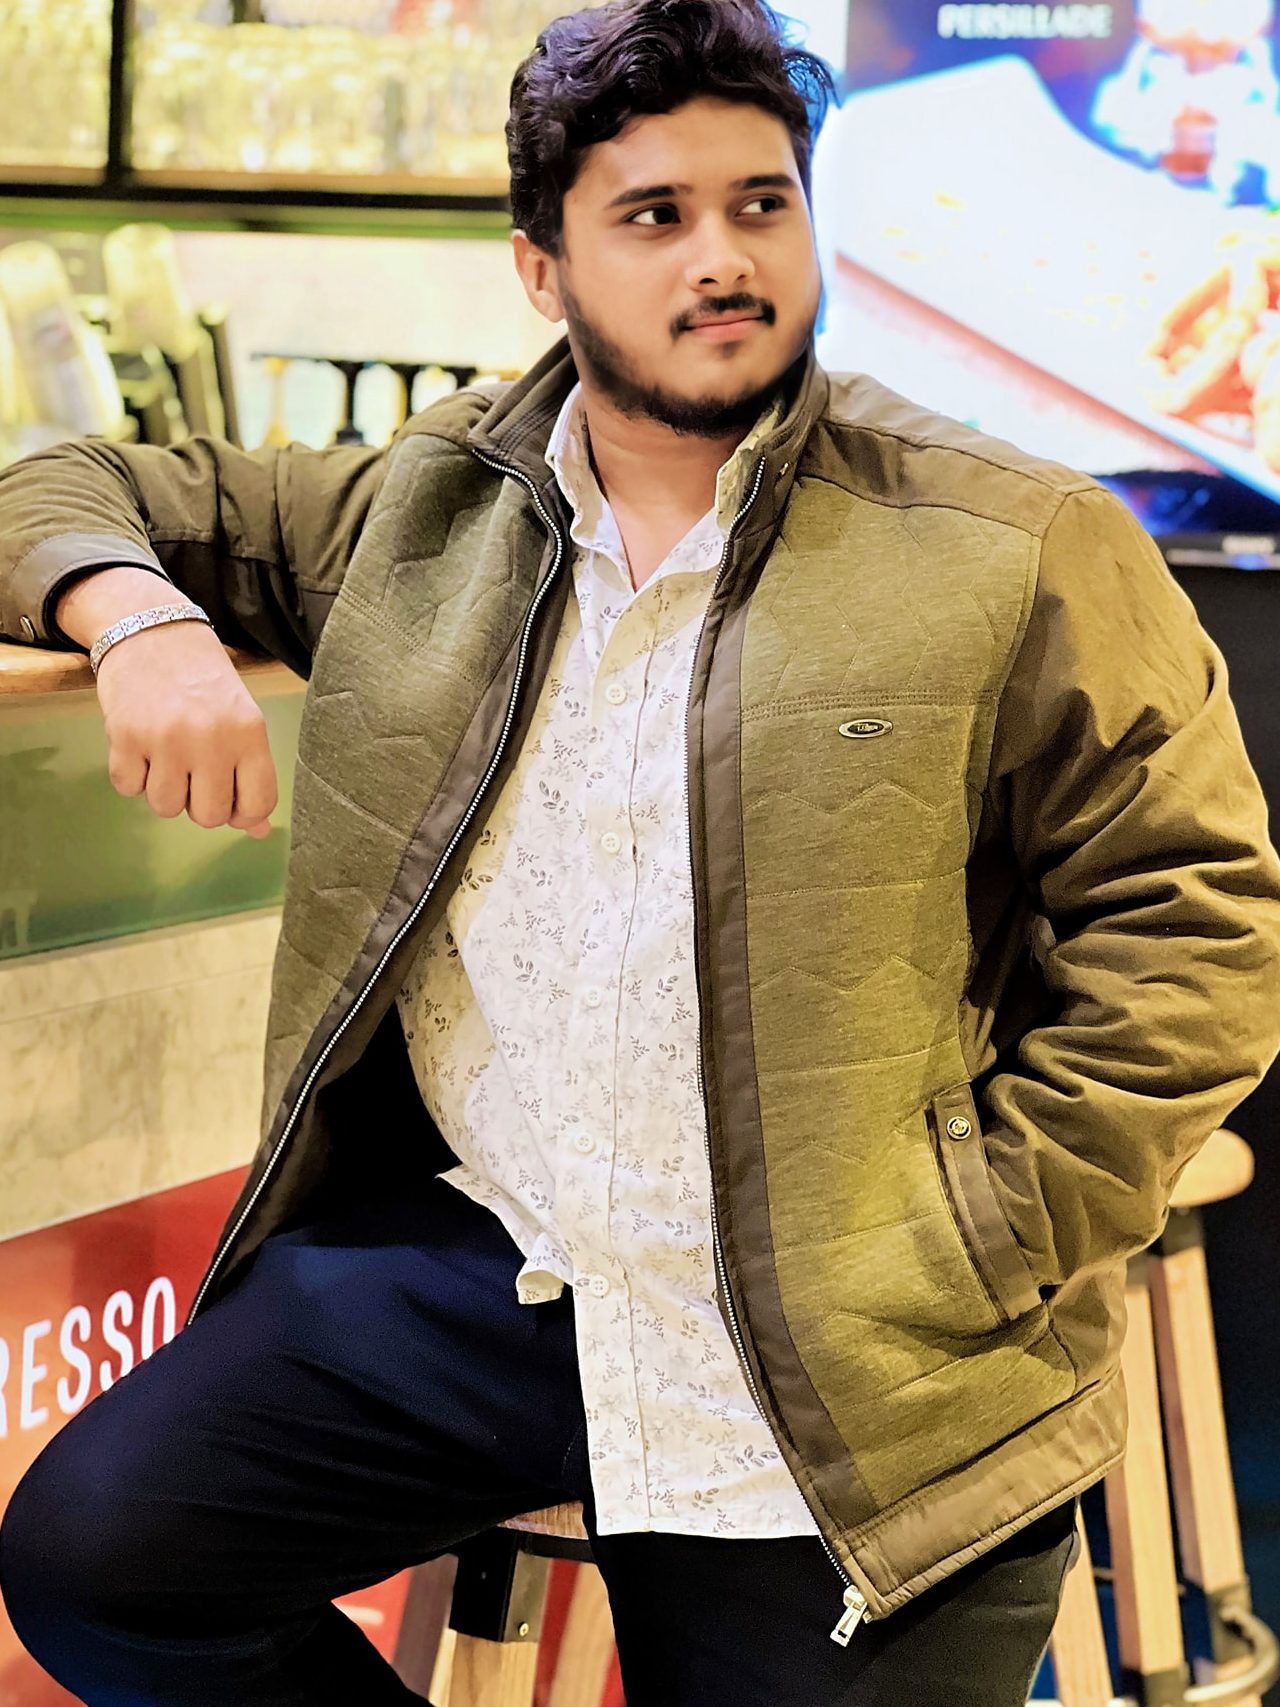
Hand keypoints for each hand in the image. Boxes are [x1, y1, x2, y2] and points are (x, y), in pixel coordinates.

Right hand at [94, 620, 278, 837]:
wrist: (152, 631)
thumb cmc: (203, 682)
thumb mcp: (240, 719)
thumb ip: (250, 774)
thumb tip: (258, 831)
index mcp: (249, 733)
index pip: (258, 804)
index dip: (244, 813)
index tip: (232, 798)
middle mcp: (211, 738)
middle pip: (210, 816)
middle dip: (200, 804)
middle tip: (194, 772)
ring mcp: (166, 740)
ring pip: (166, 807)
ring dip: (164, 789)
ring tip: (166, 755)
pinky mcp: (125, 737)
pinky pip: (129, 788)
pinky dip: (132, 775)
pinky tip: (142, 745)